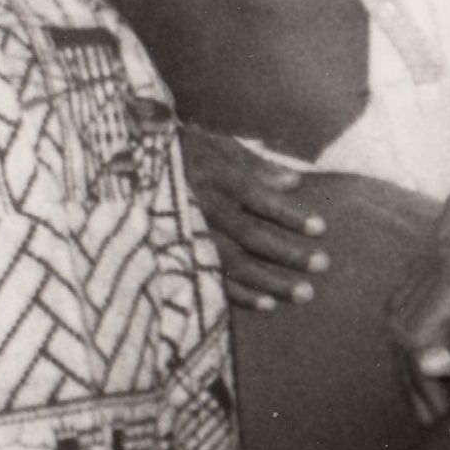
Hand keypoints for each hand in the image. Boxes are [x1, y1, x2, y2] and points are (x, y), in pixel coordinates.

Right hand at [180, 127, 326, 308]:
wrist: (127, 168)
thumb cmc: (178, 152)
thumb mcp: (213, 145)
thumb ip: (252, 163)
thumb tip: (293, 182)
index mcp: (211, 176)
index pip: (258, 198)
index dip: (289, 215)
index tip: (320, 228)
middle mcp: (201, 207)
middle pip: (250, 235)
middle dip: (288, 253)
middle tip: (322, 264)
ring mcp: (188, 233)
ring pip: (234, 263)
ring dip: (271, 281)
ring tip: (303, 293)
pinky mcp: (178, 254)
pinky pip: (210, 279)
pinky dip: (239, 294)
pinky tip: (266, 304)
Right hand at [391, 174, 449, 421]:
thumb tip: (428, 365)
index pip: (414, 335)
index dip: (422, 380)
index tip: (441, 414)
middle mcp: (439, 254)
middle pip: (400, 322)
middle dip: (410, 372)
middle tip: (432, 412)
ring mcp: (438, 250)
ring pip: (398, 308)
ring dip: (408, 352)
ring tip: (429, 390)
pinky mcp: (443, 253)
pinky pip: (410, 294)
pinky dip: (413, 328)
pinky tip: (434, 354)